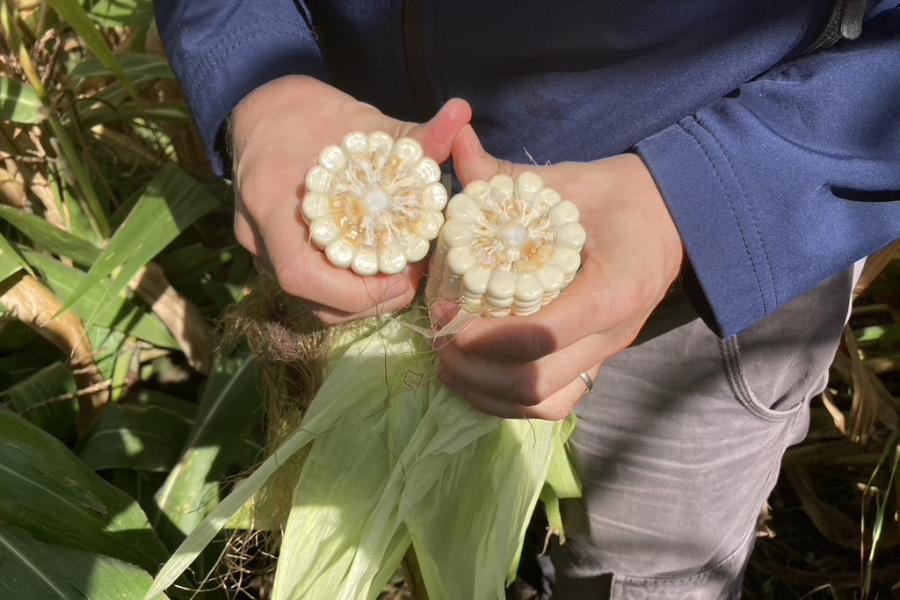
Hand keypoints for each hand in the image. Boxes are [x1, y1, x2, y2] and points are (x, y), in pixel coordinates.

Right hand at [231, 75, 471, 323]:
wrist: (263, 111)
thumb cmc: (309, 111)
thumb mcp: (362, 121)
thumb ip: (413, 132)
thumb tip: (463, 110)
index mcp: (270, 198)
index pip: (301, 273)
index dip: (356, 292)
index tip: (402, 280)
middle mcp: (257, 234)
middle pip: (313, 300)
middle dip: (369, 302)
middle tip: (412, 282)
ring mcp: (260, 250)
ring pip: (313, 303)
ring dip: (361, 302)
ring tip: (400, 279)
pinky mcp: (273, 256)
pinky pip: (313, 290)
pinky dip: (348, 290)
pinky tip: (378, 270)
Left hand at [433, 125, 683, 419]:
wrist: (667, 220)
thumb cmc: (612, 198)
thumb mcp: (564, 180)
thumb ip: (505, 173)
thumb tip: (453, 140)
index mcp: (615, 285)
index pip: (546, 332)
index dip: (488, 335)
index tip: (448, 315)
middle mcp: (614, 331)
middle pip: (537, 379)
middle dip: (475, 368)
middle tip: (439, 340)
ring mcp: (606, 353)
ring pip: (544, 402)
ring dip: (486, 392)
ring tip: (450, 364)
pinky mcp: (597, 364)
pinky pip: (555, 405)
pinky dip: (508, 403)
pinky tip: (477, 380)